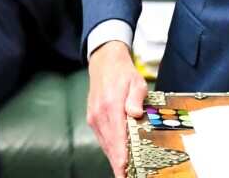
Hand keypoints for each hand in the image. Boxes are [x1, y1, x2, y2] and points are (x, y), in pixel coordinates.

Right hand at [85, 41, 146, 177]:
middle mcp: (99, 115)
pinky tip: (117, 158)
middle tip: (126, 176)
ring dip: (114, 158)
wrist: (104, 63)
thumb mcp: (136, 81)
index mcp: (111, 106)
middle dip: (118, 163)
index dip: (121, 155)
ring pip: (105, 144)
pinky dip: (109, 149)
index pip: (117, 136)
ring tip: (123, 172)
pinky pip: (102, 138)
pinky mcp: (92, 119)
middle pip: (110, 145)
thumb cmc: (124, 73)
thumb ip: (136, 97)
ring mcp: (94, 118)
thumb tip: (135, 113)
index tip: (125, 168)